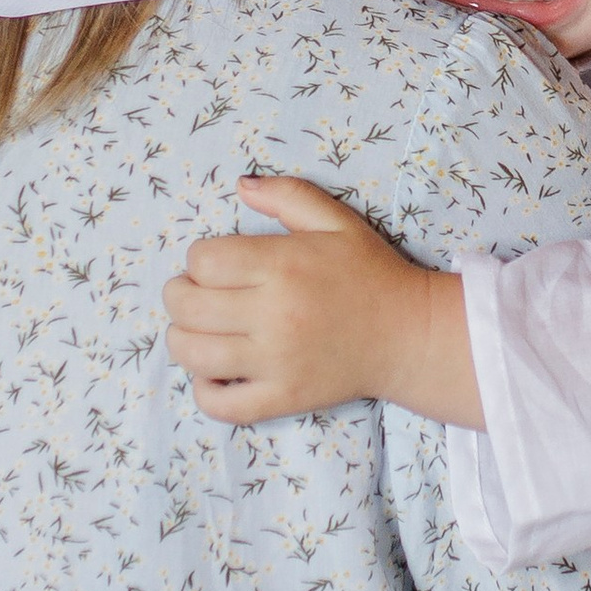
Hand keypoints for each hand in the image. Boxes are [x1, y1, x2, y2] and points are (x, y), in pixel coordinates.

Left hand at [162, 176, 481, 424]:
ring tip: (201, 330)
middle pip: (188, 306)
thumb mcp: (336, 222)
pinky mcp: (284, 398)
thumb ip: (288, 195)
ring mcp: (277, 362)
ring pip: (193, 354)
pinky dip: (205, 390)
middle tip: (197, 294)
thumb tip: (241, 185)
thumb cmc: (371, 274)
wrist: (410, 334)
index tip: (216, 264)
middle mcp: (276, 315)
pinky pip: (221, 404)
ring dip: (183, 339)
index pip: (203, 260)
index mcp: (285, 266)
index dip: (200, 259)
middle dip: (180, 295)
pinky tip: (215, 373)